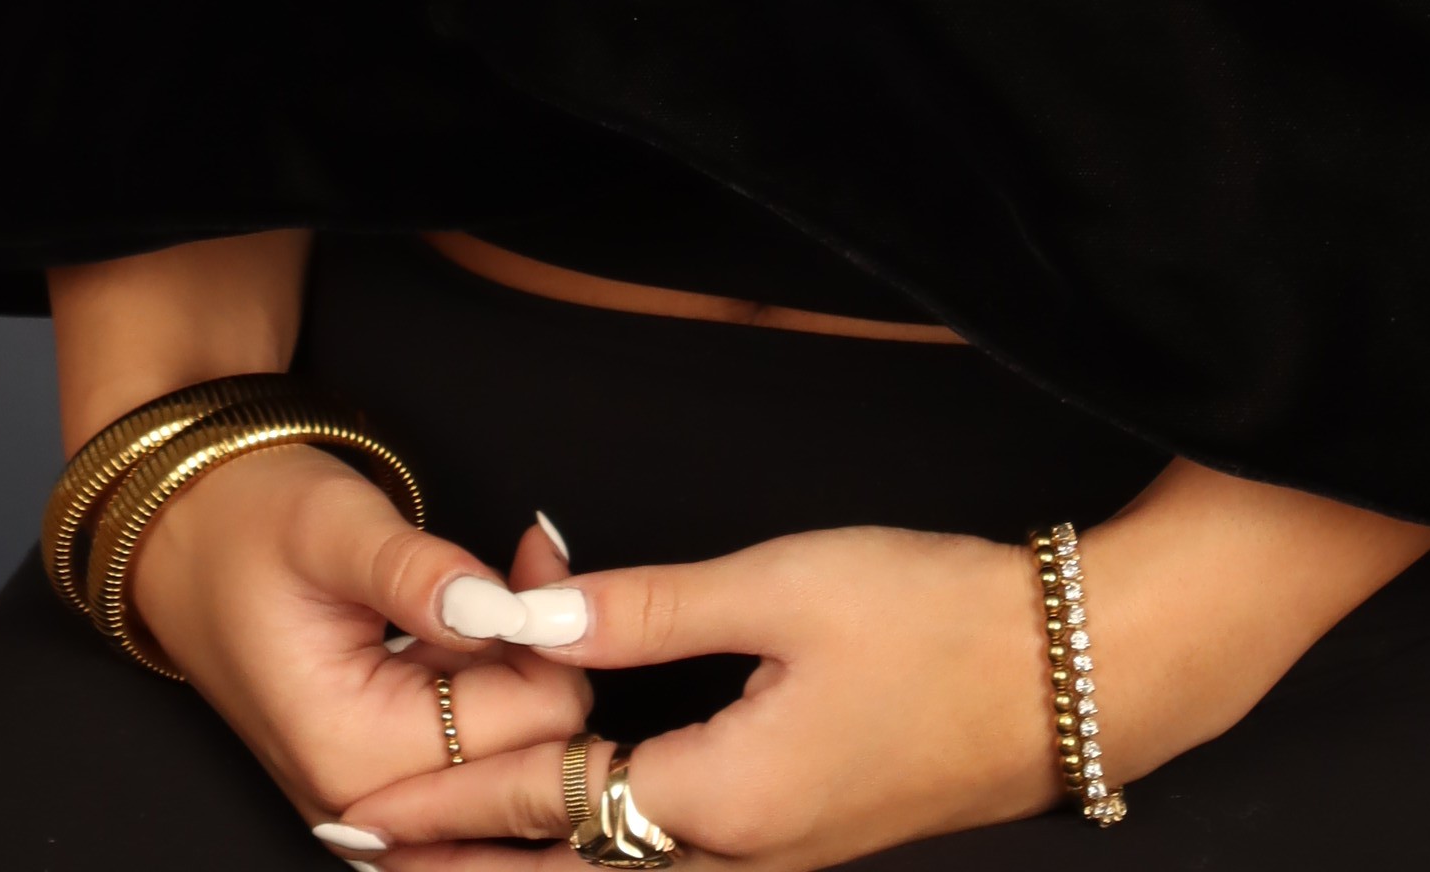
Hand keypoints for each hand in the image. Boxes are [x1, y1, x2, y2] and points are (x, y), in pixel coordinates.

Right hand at [127, 455, 592, 818]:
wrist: (184, 535)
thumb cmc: (247, 523)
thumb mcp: (332, 525)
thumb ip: (415, 573)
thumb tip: (497, 606)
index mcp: (354, 753)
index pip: (523, 729)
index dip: (550, 639)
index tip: (536, 558)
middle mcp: (367, 801)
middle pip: (528, 756)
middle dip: (547, 656)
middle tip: (530, 559)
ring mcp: (375, 797)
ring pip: (510, 752)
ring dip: (524, 667)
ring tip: (506, 575)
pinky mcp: (384, 774)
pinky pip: (475, 747)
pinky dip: (496, 681)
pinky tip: (483, 613)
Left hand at [316, 464, 1429, 870]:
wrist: (1074, 673)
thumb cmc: (937, 616)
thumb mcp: (785, 585)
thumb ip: (651, 605)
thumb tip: (529, 611)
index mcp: (722, 797)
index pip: (551, 806)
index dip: (447, 806)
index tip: (356, 814)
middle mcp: (742, 848)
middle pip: (576, 859)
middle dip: (468, 852)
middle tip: (365, 843)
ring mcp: (782, 848)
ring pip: (624, 860)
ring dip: (531, 847)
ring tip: (445, 841)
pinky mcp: (812, 826)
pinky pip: (675, 844)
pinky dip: (602, 831)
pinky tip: (582, 811)